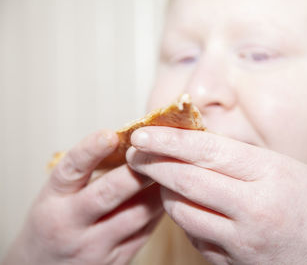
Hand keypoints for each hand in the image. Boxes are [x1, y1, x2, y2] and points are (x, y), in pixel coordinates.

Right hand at [3, 130, 162, 264]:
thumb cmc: (58, 217)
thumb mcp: (60, 193)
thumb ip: (88, 171)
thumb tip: (131, 142)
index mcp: (54, 199)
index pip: (70, 171)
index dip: (90, 151)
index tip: (111, 134)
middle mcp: (70, 223)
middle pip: (108, 194)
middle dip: (135, 172)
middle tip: (156, 153)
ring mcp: (94, 245)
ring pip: (135, 215)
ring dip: (157, 190)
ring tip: (172, 170)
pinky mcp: (116, 260)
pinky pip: (145, 231)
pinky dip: (159, 209)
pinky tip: (169, 194)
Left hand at [127, 127, 306, 264]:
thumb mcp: (286, 168)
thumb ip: (241, 159)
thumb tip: (198, 146)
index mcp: (269, 176)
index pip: (205, 151)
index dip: (168, 140)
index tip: (142, 132)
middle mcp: (253, 210)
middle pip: (187, 182)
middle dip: (154, 164)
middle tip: (135, 153)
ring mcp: (243, 243)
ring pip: (183, 214)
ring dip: (167, 193)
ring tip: (163, 178)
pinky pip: (197, 239)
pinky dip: (186, 218)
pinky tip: (188, 207)